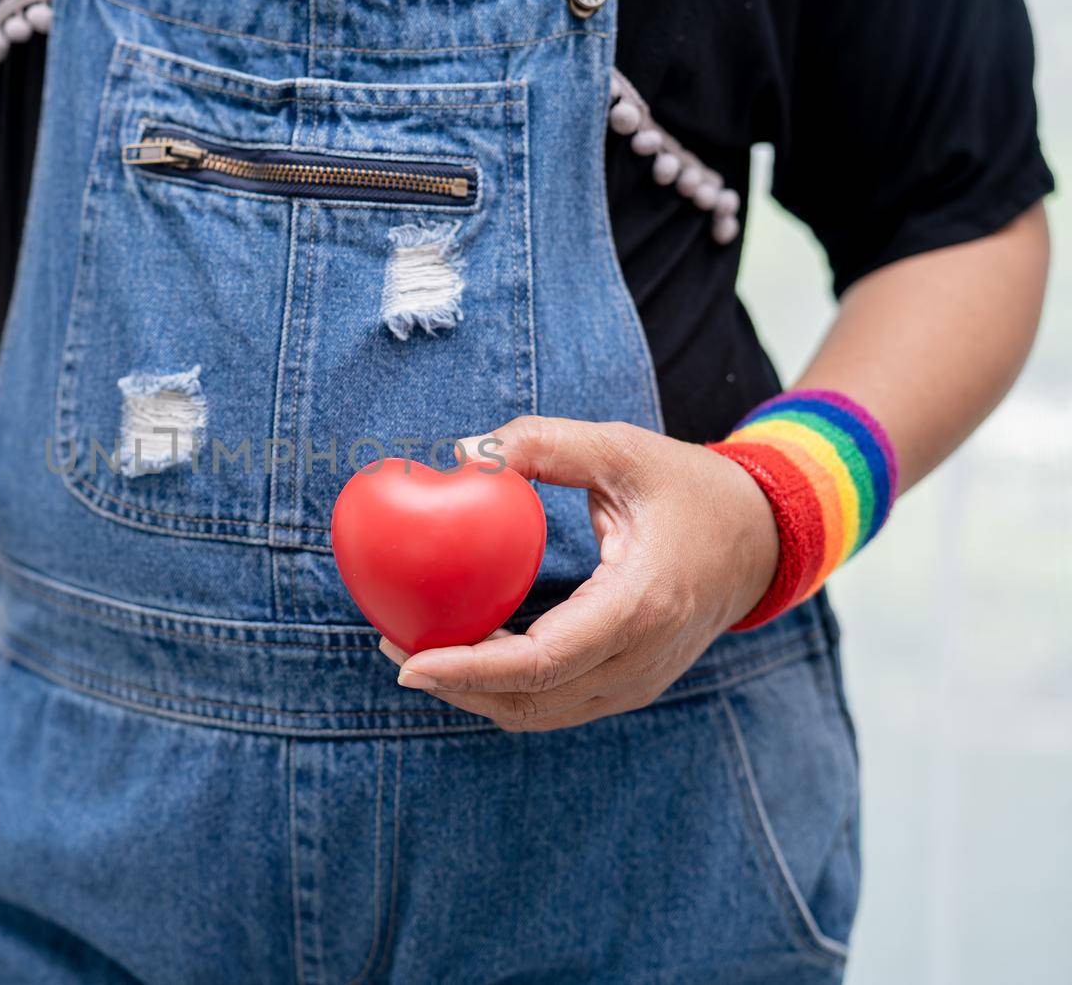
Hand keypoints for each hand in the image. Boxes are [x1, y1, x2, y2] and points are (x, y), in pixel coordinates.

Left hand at [378, 416, 778, 731]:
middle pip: (530, 700)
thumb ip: (544, 443)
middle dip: (454, 683)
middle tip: (392, 647)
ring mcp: (638, 683)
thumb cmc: (690, 488)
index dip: (471, 668)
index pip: (542, 661)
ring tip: (415, 651)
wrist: (763, 539)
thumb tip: (462, 452)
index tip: (410, 661)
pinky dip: (504, 689)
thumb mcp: (622, 449)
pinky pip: (555, 703)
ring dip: (473, 692)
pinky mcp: (630, 686)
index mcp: (641, 606)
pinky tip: (465, 652)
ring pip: (539, 713)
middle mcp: (641, 660)